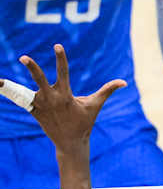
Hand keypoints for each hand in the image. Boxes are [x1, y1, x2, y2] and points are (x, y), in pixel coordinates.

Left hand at [6, 44, 124, 152]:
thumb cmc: (84, 122)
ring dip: (13, 85)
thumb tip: (124, 82)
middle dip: (32, 68)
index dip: (60, 58)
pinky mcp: (34, 111)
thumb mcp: (95, 105)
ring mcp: (41, 105)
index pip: (63, 72)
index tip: (57, 46)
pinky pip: (23, 99)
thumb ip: (108, 90)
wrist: (69, 143)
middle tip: (23, 57)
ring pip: (27, 89)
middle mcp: (51, 99)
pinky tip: (1, 85)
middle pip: (40, 80)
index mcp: (65, 95)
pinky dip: (15, 93)